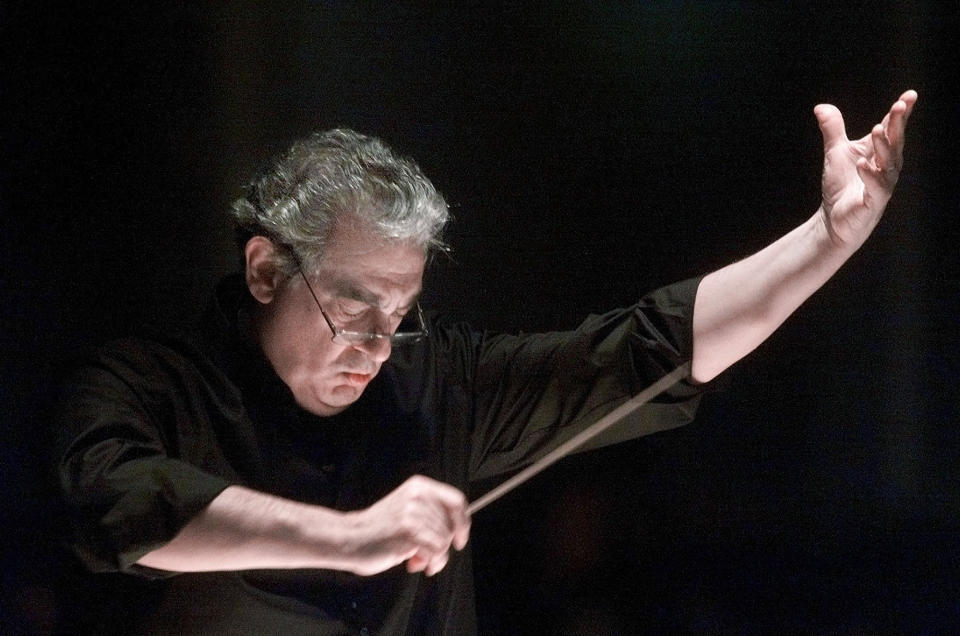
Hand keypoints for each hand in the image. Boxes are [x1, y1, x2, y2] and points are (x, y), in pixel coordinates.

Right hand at [344, 475, 470, 576]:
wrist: (349, 538)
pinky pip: (436, 550)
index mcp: (419, 486)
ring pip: (445, 540)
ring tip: (415, 559)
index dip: (463, 522)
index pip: (456, 500)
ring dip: (433, 557)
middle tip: (426, 556)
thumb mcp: (406, 510)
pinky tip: (413, 563)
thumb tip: (457, 531)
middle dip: (442, 547)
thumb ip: (429, 514)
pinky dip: (430, 562)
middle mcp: (418, 495)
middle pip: (452, 525)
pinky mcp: (410, 530)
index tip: (460, 538)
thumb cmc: (376, 530)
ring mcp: (414, 512)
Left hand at [814, 89, 916, 248]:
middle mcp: (887, 166)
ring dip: (884, 146)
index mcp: (880, 152)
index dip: (901, 113)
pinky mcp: (873, 202)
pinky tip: (862, 163)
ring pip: (888, 163)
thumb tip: (820, 107)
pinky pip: (876, 187)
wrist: (833, 219)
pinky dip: (870, 174)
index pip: (893, 129)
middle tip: (898, 107)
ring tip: (876, 130)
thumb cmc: (841, 185)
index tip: (910, 95)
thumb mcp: (836, 152)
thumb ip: (833, 129)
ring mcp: (882, 185)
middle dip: (897, 125)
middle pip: (895, 142)